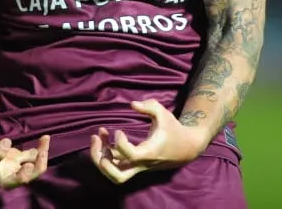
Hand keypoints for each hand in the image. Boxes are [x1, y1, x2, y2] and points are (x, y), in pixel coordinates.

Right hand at [0, 97, 50, 188]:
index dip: (0, 153)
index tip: (7, 140)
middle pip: (9, 183)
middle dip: (23, 177)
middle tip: (31, 165)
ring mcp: (7, 166)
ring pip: (25, 176)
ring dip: (38, 164)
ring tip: (45, 143)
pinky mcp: (14, 161)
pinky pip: (30, 162)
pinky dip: (40, 153)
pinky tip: (45, 138)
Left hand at [89, 100, 206, 184]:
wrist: (185, 149)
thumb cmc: (173, 129)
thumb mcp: (164, 114)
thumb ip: (149, 106)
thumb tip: (132, 105)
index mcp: (150, 153)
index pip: (130, 155)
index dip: (120, 143)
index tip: (118, 130)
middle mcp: (141, 164)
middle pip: (118, 176)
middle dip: (101, 161)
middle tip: (97, 139)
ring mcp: (137, 167)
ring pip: (114, 174)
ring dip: (100, 158)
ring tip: (96, 137)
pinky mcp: (134, 166)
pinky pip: (115, 166)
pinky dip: (105, 154)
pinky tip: (104, 136)